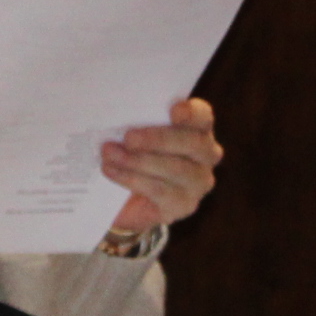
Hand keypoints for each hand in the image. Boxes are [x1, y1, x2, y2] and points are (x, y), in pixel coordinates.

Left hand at [102, 96, 223, 239]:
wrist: (125, 199)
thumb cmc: (132, 152)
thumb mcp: (135, 132)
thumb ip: (137, 120)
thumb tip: (119, 112)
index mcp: (198, 128)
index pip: (203, 116)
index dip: (192, 113)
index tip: (174, 110)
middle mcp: (206, 155)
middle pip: (193, 143)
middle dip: (158, 139)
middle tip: (128, 137)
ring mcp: (198, 183)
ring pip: (175, 169)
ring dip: (138, 160)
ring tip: (109, 154)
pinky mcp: (184, 206)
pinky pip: (160, 191)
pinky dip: (132, 179)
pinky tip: (111, 171)